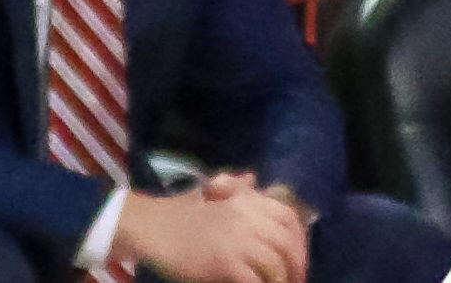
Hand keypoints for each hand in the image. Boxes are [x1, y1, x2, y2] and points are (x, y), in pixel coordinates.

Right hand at [114, 176, 311, 282]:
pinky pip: (255, 280)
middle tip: (297, 279)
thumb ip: (235, 186)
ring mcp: (237, 240)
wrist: (150, 226)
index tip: (299, 256)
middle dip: (297, 264)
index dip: (300, 239)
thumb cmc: (179, 212)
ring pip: (275, 263)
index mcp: (249, 200)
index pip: (289, 217)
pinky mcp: (224, 263)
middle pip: (288, 242)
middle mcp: (249, 217)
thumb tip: (252, 178)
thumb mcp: (212, 193)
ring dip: (282, 279)